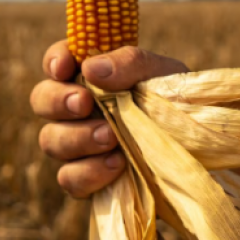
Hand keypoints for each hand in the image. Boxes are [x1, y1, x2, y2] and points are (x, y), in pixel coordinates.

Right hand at [31, 41, 188, 197]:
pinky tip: (117, 165)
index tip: (66, 67)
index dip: (54, 61)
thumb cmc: (175, 97)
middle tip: (84, 103)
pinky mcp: (87, 178)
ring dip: (77, 138)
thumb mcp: (162, 71)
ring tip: (110, 137)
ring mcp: (77, 145)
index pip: (57, 61)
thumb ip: (129, 63)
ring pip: (51, 140)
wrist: (198, 144)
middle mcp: (76, 108)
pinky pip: (70, 179)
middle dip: (58, 101)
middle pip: (41, 100)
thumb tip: (91, 69)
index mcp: (90, 74)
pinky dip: (89, 173)